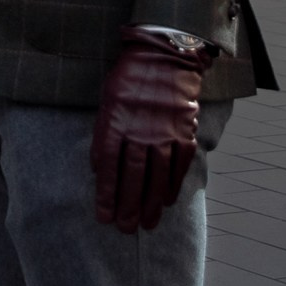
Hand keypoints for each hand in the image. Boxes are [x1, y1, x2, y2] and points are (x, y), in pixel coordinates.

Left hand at [91, 30, 203, 233]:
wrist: (164, 56)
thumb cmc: (129, 80)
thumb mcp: (107, 102)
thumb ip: (104, 136)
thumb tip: (101, 171)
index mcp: (116, 122)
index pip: (109, 166)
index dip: (107, 195)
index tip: (104, 218)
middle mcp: (140, 130)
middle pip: (133, 176)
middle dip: (128, 206)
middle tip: (125, 230)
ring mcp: (165, 132)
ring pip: (157, 176)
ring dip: (151, 203)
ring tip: (146, 224)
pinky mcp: (185, 131)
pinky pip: (179, 165)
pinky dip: (173, 185)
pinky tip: (165, 201)